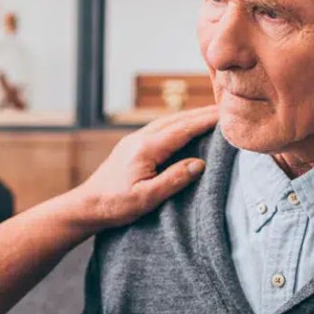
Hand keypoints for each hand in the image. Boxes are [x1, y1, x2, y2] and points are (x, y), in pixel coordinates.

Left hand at [66, 106, 217, 231]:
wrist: (86, 205)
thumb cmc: (114, 205)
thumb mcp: (147, 198)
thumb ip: (174, 179)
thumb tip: (199, 164)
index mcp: (146, 148)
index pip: (183, 129)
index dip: (206, 121)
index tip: (227, 114)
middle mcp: (140, 138)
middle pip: (177, 119)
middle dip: (202, 113)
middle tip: (227, 108)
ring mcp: (134, 140)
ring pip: (168, 121)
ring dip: (190, 116)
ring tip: (212, 115)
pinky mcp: (131, 146)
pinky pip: (160, 128)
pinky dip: (178, 123)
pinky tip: (185, 127)